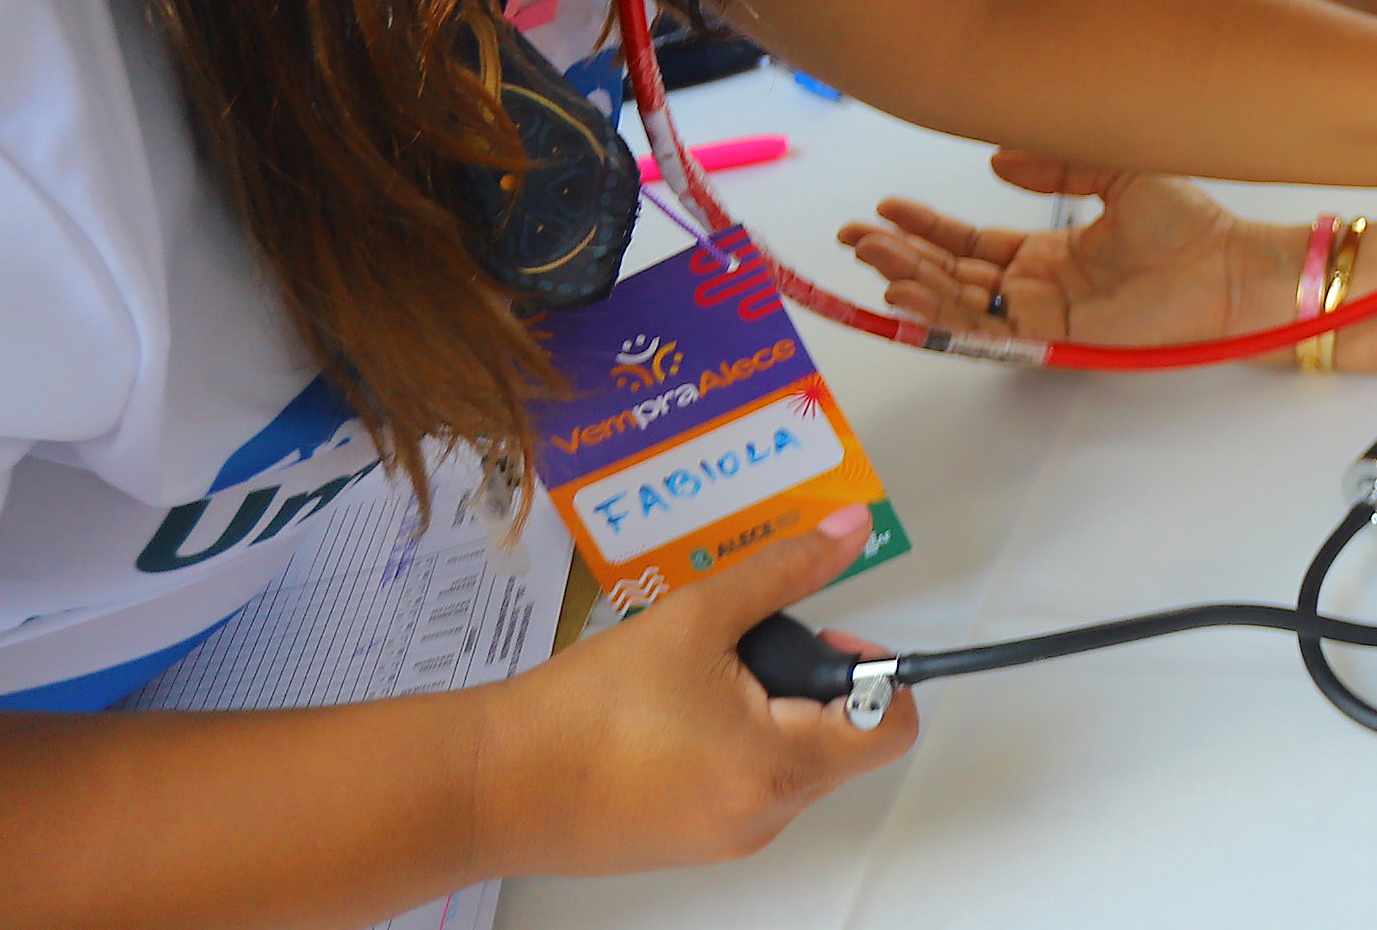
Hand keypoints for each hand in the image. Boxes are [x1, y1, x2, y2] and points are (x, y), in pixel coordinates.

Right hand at [469, 506, 916, 877]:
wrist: (489, 783)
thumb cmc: (585, 709)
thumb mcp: (695, 618)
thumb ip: (784, 572)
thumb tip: (848, 532)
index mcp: (779, 766)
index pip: (887, 728)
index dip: (871, 668)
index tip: (824, 633)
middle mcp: (763, 816)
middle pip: (840, 742)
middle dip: (810, 682)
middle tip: (749, 644)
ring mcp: (725, 839)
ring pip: (790, 763)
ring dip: (769, 710)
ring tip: (700, 675)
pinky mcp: (688, 844)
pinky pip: (744, 787)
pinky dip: (732, 743)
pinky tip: (672, 712)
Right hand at [844, 154, 1250, 347]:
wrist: (1229, 264)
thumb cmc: (1189, 222)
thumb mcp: (1115, 171)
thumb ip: (1058, 163)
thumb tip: (996, 157)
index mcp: (1051, 251)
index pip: (971, 244)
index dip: (927, 229)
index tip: (886, 210)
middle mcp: (1039, 286)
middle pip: (952, 276)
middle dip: (900, 257)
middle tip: (855, 236)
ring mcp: (1043, 315)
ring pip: (960, 303)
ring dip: (911, 282)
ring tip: (870, 258)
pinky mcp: (1054, 338)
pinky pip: (987, 331)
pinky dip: (942, 315)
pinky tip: (908, 296)